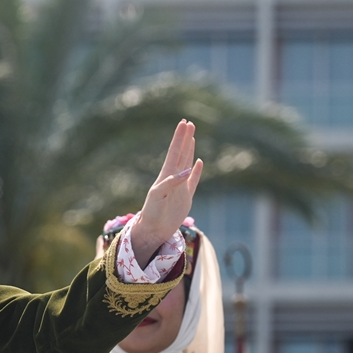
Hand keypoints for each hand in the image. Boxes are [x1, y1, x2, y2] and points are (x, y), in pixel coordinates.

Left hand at [131, 120, 202, 260]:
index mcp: (166, 175)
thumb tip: (187, 169)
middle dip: (185, 138)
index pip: (174, 152)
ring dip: (190, 149)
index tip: (183, 123)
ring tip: (192, 137)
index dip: (179, 137)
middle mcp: (174, 178)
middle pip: (181, 153)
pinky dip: (197, 171)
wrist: (154, 229)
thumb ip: (171, 182)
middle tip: (189, 123)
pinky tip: (199, 162)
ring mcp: (181, 186)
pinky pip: (194, 180)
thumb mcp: (158, 195)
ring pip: (187, 163)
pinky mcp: (186, 197)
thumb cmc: (152, 212)